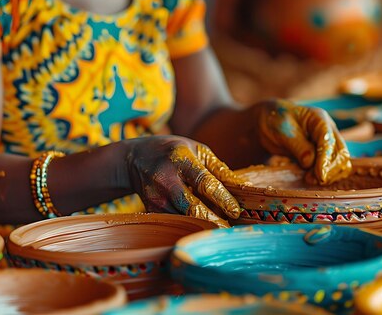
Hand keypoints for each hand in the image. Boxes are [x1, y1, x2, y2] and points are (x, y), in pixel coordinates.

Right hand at [125, 136, 242, 227]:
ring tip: (219, 230)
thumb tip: (245, 188)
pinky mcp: (151, 209)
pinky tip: (202, 228)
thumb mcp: (198, 151)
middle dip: (213, 221)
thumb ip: (220, 170)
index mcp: (181, 159)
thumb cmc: (174, 152)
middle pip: (191, 208)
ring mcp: (156, 197)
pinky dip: (190, 227)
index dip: (222, 199)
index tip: (236, 211)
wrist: (135, 158)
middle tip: (230, 230)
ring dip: (203, 227)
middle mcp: (166, 179)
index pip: (204, 182)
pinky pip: (174, 223)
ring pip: (183, 220)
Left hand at [256, 100, 351, 184]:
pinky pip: (334, 168)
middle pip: (341, 153)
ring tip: (310, 180)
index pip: (329, 141)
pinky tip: (312, 179)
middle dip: (329, 170)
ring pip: (341, 162)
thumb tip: (309, 163)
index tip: (320, 176)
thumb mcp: (283, 132)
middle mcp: (329, 130)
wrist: (271, 122)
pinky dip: (327, 176)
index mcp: (319, 120)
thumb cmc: (276, 122)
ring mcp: (329, 143)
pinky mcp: (325, 154)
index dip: (326, 160)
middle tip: (311, 180)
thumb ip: (298, 147)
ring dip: (330, 175)